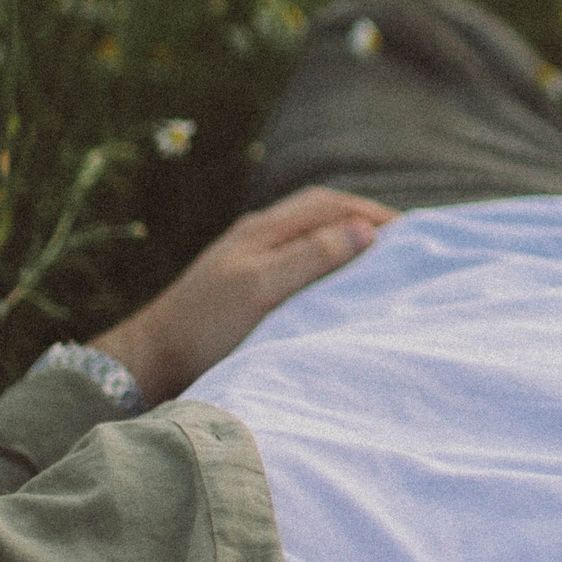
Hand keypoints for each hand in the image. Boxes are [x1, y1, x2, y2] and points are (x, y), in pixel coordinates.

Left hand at [93, 186, 392, 404]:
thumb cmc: (204, 325)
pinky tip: (337, 287)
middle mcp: (258, 236)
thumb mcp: (261, 289)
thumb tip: (364, 229)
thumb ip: (310, 257)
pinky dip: (327, 264)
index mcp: (263, 229)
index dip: (372, 212)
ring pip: (310, 236)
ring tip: (379, 262)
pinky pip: (298, 260)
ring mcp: (250, 258)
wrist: (150, 358)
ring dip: (346, 241)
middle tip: (405, 243)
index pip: (329, 204)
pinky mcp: (246, 284)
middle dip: (365, 220)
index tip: (412, 231)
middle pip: (321, 213)